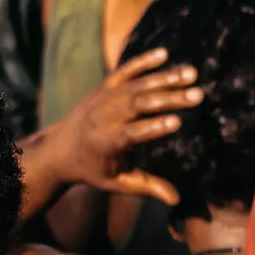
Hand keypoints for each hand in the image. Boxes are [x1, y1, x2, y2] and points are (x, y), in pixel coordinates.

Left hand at [45, 49, 203, 203]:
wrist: (58, 149)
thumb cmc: (92, 170)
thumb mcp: (115, 182)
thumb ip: (146, 187)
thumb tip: (175, 199)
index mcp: (105, 145)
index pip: (131, 134)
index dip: (153, 128)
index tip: (176, 122)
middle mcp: (103, 118)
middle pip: (138, 105)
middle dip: (169, 99)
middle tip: (197, 95)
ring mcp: (103, 99)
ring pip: (136, 85)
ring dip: (164, 78)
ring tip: (191, 74)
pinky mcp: (103, 87)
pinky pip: (125, 71)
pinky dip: (143, 61)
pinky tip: (164, 54)